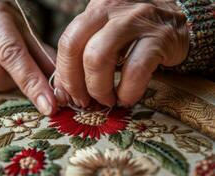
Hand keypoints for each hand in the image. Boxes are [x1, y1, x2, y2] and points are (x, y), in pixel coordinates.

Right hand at [0, 0, 56, 114]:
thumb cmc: (5, 29)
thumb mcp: (25, 36)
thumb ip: (41, 58)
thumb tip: (60, 88)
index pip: (16, 53)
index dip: (33, 83)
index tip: (49, 106)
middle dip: (17, 85)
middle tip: (25, 82)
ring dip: (0, 82)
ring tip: (3, 70)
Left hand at [54, 0, 188, 107]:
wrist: (179, 22)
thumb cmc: (136, 34)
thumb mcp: (106, 37)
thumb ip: (82, 58)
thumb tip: (62, 93)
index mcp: (95, 10)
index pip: (67, 41)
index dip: (64, 73)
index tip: (70, 94)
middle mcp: (111, 9)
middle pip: (74, 47)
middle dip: (74, 82)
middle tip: (84, 100)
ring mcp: (135, 20)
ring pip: (98, 58)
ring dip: (98, 88)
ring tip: (107, 100)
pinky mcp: (159, 37)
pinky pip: (134, 70)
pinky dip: (128, 91)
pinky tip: (127, 98)